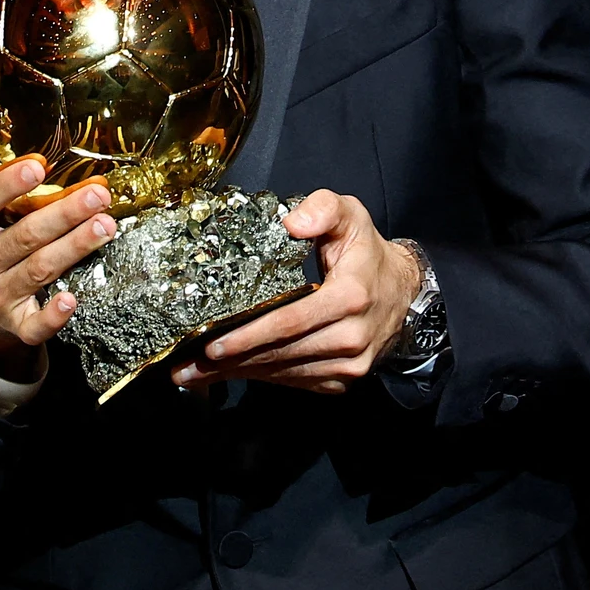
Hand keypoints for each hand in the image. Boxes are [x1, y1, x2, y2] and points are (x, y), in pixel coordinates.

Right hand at [0, 114, 116, 380]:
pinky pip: (33, 327)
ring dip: (74, 248)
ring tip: (106, 223)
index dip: (5, 187)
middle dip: (61, 215)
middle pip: (21, 239)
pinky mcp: (15, 324)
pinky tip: (73, 300)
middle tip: (97, 194)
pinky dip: (52, 316)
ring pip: (37, 270)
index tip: (37, 166)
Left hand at [170, 189, 418, 394]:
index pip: (291, 321)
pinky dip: (261, 378)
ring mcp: (350, 364)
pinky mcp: (343, 378)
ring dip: (238, 374)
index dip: (250, 336)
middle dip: (230, 362)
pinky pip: (295, 380)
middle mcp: (352, 337)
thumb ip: (323, 208)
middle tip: (186, 367)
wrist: (402, 291)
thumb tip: (292, 224)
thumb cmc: (365, 251)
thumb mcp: (350, 215)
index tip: (213, 344)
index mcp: (350, 297)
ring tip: (195, 374)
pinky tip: (230, 374)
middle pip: (281, 353)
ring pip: (285, 372)